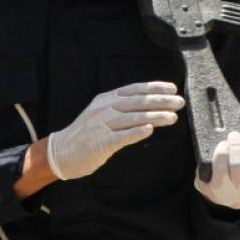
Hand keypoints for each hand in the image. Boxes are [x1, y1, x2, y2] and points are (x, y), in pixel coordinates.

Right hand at [44, 81, 184, 180]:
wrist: (60, 152)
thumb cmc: (86, 134)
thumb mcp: (101, 113)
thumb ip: (121, 108)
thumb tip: (148, 106)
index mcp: (106, 99)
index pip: (134, 89)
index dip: (154, 88)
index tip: (172, 89)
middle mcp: (104, 108)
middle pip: (137, 102)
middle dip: (160, 101)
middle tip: (180, 103)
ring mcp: (101, 125)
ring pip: (132, 118)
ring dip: (154, 116)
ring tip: (172, 117)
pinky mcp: (99, 143)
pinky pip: (120, 137)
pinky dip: (135, 132)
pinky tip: (149, 130)